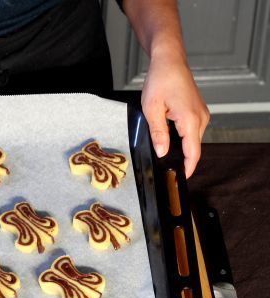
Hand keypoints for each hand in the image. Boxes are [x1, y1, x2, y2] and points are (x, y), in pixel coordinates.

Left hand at [141, 51, 209, 177]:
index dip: (188, 168)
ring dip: (180, 145)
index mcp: (190, 120)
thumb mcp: (152, 109)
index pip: (192, 152)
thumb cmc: (161, 80)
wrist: (169, 61)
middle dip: (180, 158)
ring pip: (191, 139)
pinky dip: (182, 136)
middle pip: (192, 147)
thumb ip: (158, 133)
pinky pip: (191, 130)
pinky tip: (168, 134)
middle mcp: (201, 118)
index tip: (181, 179)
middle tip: (164, 166)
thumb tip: (162, 152)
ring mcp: (202, 114)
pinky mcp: (198, 111)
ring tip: (163, 148)